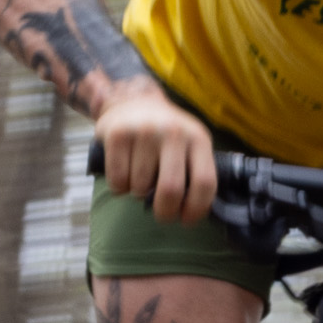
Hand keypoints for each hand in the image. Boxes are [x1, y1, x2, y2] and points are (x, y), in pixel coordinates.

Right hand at [95, 84, 216, 223]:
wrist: (133, 101)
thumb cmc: (166, 136)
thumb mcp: (190, 145)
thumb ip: (196, 172)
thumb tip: (191, 213)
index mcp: (198, 138)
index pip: (205, 183)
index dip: (196, 209)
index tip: (186, 220)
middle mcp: (173, 132)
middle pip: (171, 190)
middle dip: (165, 212)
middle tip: (161, 214)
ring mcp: (144, 131)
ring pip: (140, 188)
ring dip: (137, 194)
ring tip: (140, 179)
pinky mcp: (117, 134)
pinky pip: (118, 181)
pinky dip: (119, 188)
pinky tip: (123, 174)